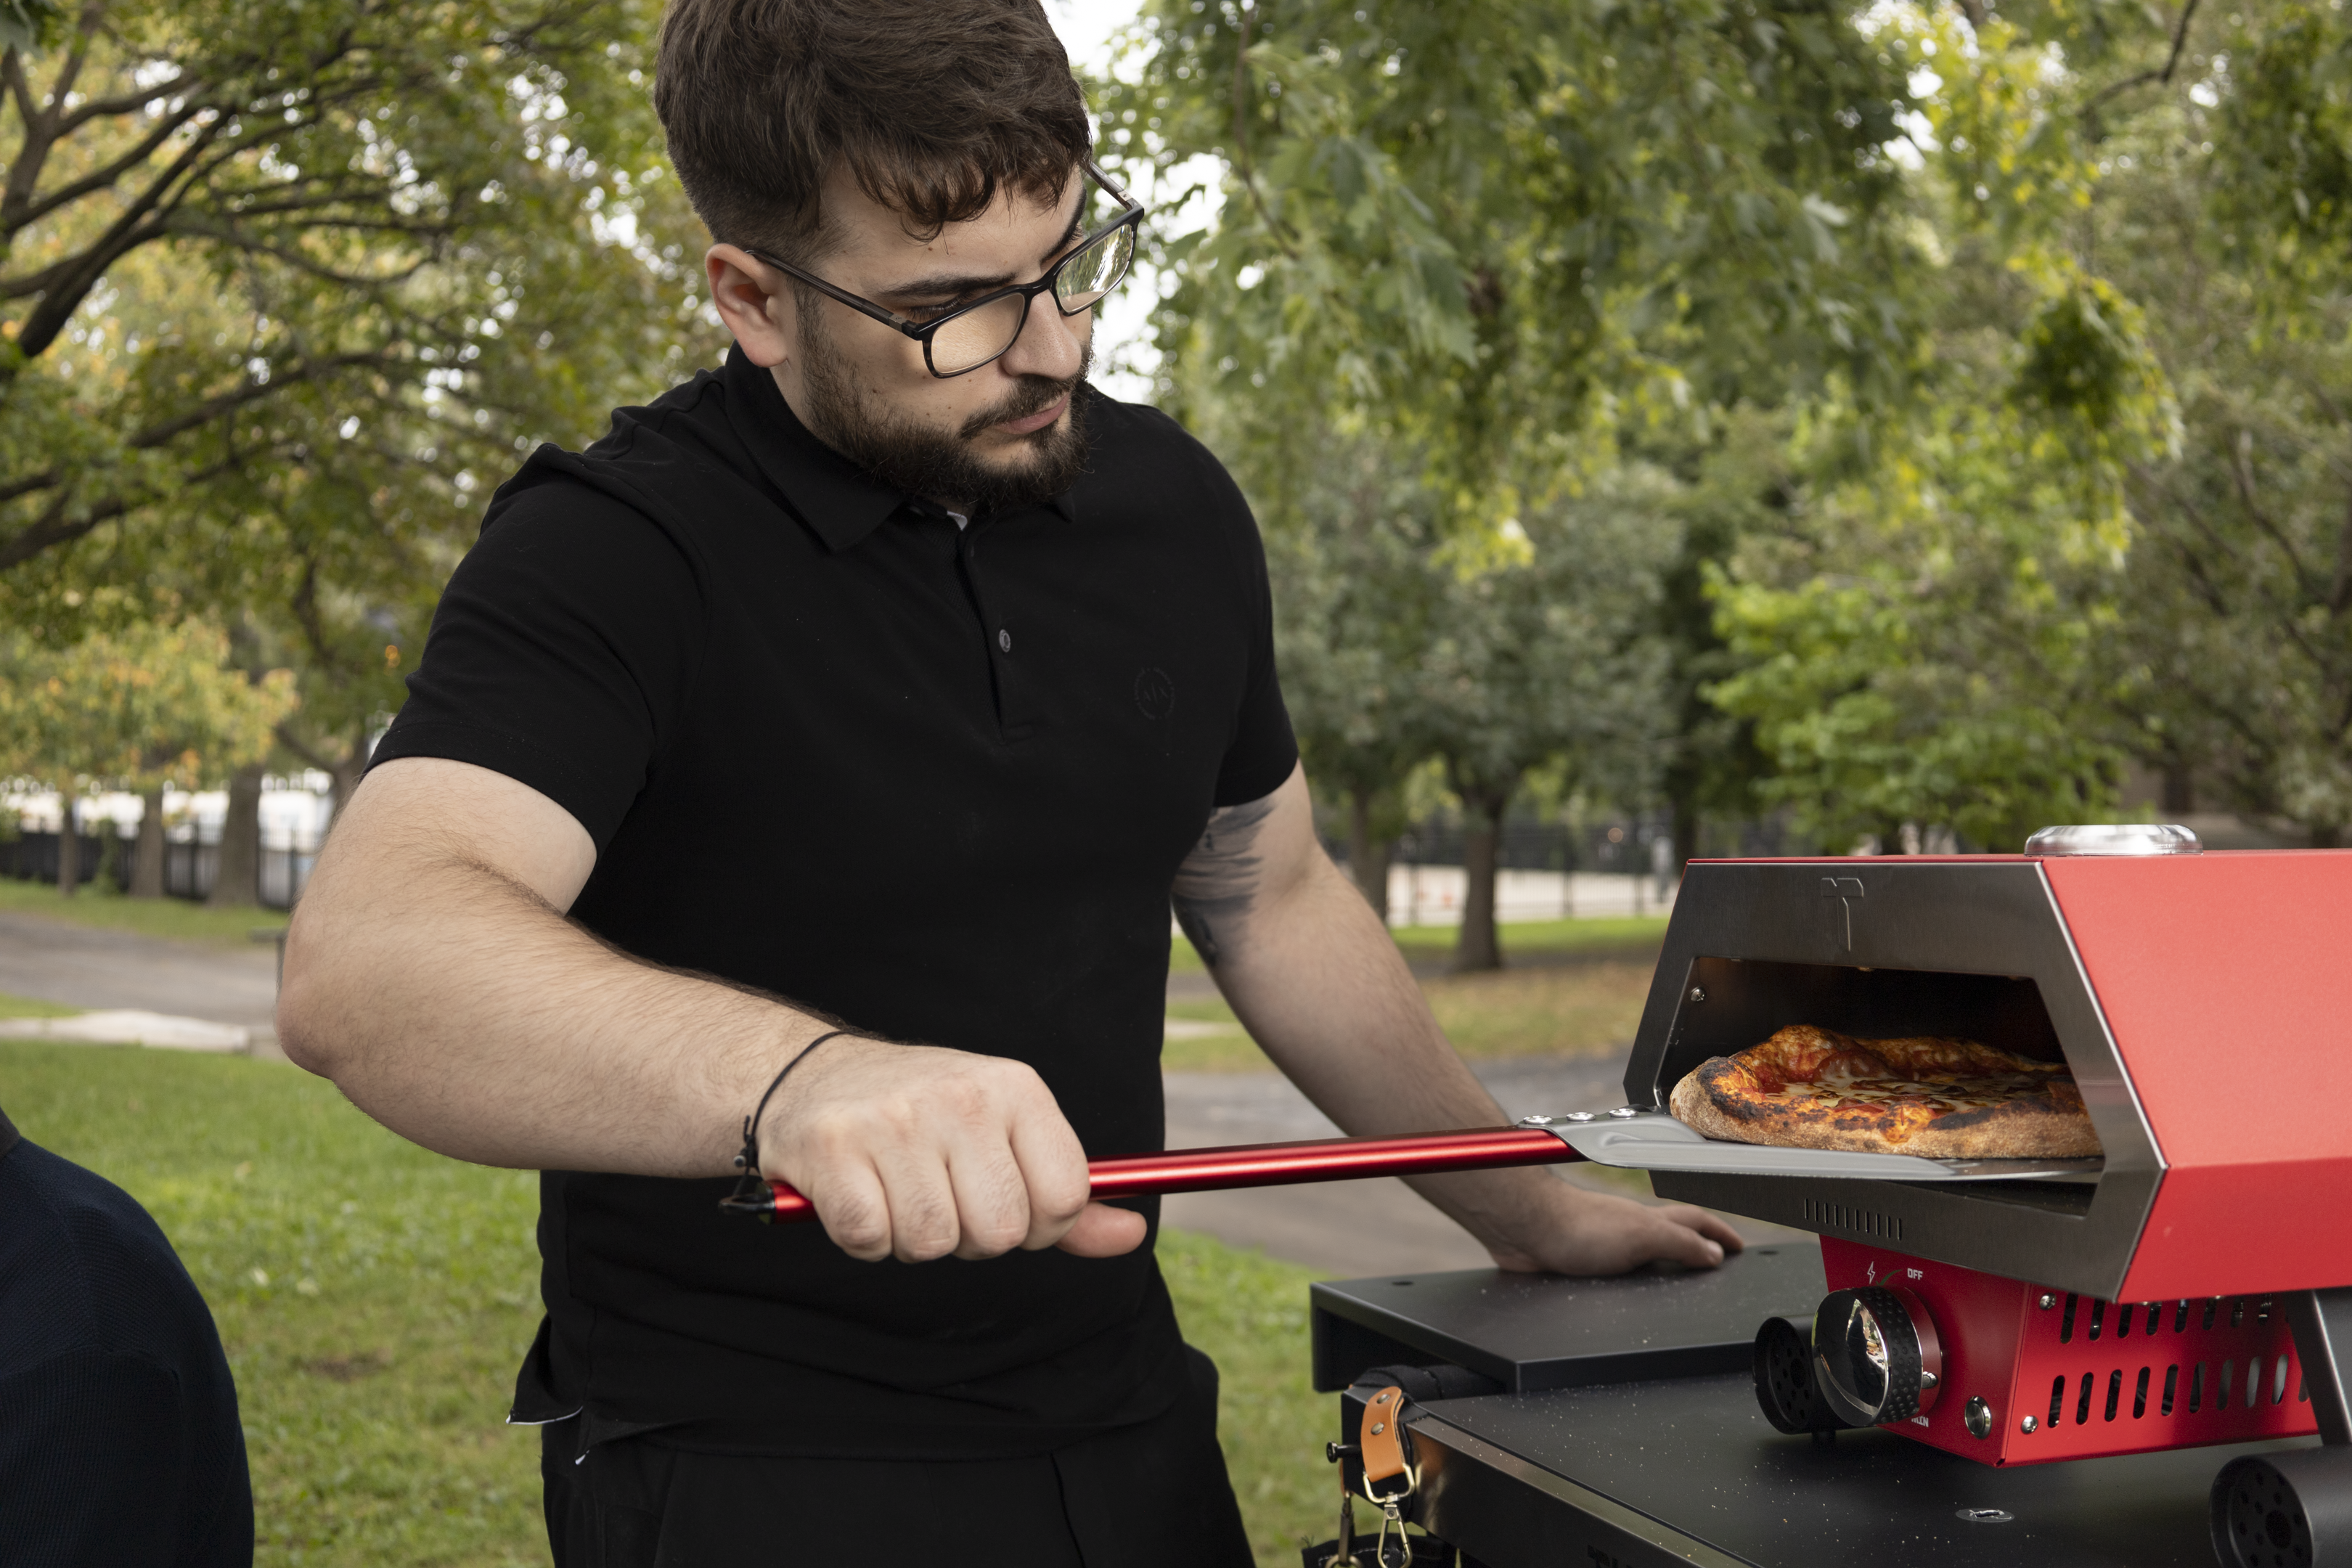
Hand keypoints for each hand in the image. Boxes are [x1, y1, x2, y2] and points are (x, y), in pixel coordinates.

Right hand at [758, 1037, 1147, 1263]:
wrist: (812, 1077)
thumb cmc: (925, 1117)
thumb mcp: (1007, 1133)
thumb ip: (1070, 1196)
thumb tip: (1131, 1234)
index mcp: (1016, 1088)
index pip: (1066, 1196)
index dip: (1039, 1225)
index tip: (1007, 1206)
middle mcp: (961, 1097)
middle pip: (1001, 1232)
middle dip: (971, 1237)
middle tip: (942, 1197)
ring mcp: (895, 1120)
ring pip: (934, 1243)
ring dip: (913, 1239)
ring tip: (897, 1193)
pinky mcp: (834, 1149)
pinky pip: (871, 1241)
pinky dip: (864, 1238)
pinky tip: (860, 1196)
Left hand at [1481, 1177, 1745, 1275]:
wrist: (1525, 1229)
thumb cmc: (1575, 1224)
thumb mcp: (1642, 1235)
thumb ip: (1679, 1242)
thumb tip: (1714, 1254)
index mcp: (1650, 1222)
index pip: (1695, 1222)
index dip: (1719, 1233)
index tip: (1738, 1247)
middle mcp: (1629, 1230)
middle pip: (1672, 1236)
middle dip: (1697, 1246)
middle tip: (1717, 1262)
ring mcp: (1605, 1246)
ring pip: (1643, 1255)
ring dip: (1663, 1266)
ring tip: (1680, 1284)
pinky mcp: (1580, 1262)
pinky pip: (1614, 1273)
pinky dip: (1629, 1282)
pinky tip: (1626, 1294)